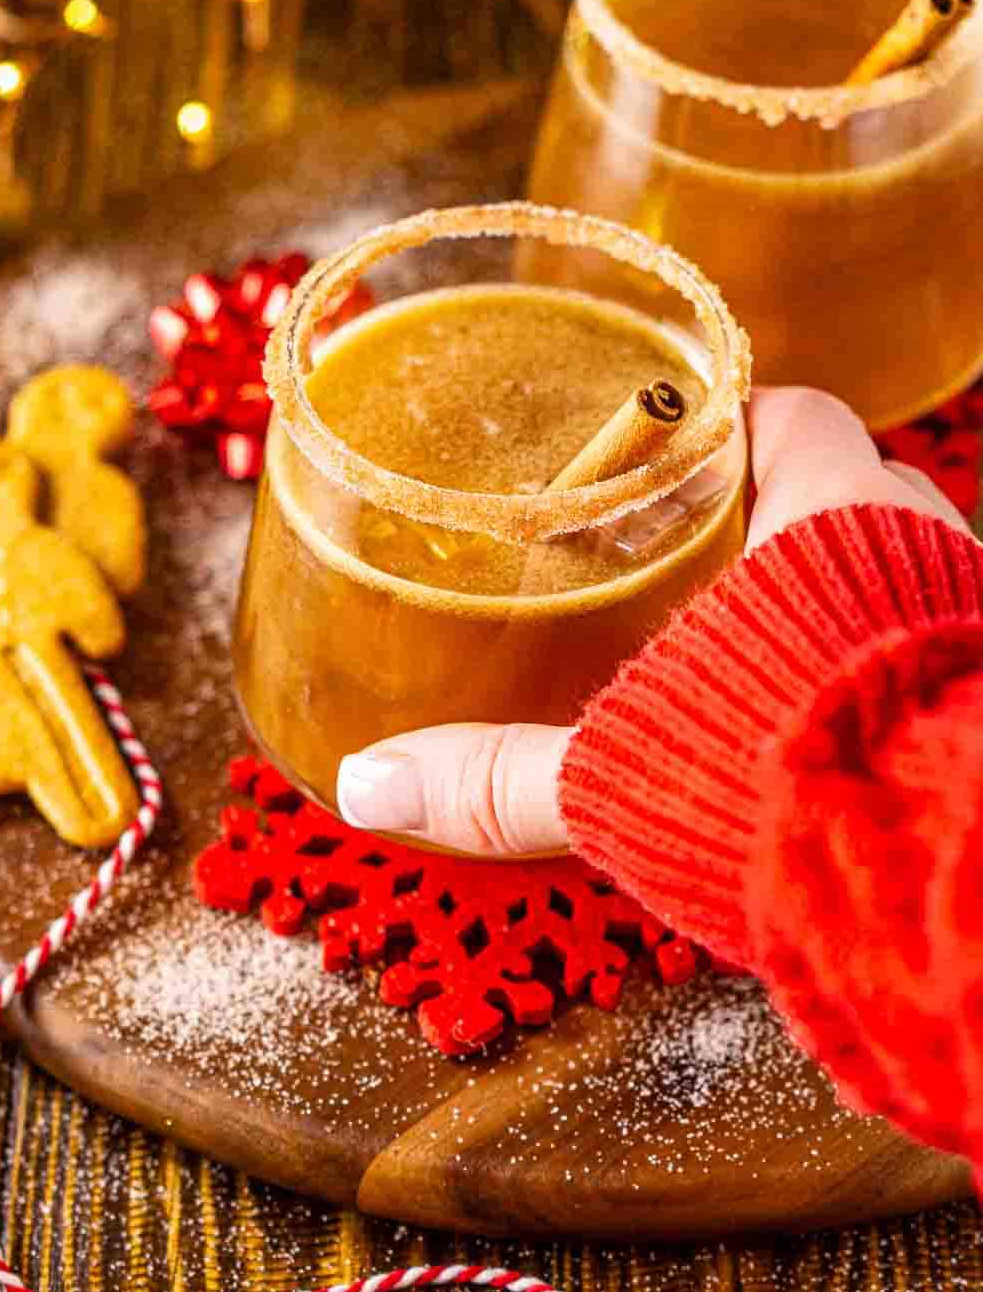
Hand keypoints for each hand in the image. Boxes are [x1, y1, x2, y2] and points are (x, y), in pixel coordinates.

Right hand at [335, 387, 974, 854]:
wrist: (940, 875)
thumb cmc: (800, 788)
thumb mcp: (622, 771)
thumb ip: (497, 777)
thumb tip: (370, 783)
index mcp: (832, 515)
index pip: (786, 415)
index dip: (723, 429)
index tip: (667, 457)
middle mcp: (920, 549)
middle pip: (843, 492)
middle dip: (770, 523)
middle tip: (688, 565)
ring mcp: (963, 621)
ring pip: (893, 575)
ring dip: (831, 599)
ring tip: (744, 650)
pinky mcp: (982, 704)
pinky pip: (927, 653)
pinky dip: (874, 673)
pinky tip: (817, 725)